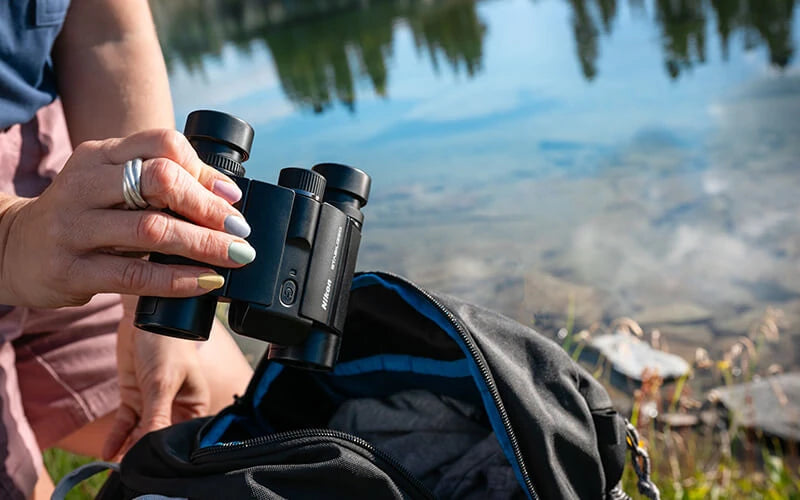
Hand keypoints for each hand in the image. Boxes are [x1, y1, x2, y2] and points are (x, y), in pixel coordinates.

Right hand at [0, 129, 254, 307]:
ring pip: (151, 230)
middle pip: (159, 181)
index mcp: (100, 156)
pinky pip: (134, 276)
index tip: (231, 197)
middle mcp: (84, 185)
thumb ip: (160, 183)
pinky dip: (178, 279)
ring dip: (204, 244)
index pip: (161, 144)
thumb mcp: (113, 186)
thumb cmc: (84, 215)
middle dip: (209, 208)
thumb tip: (227, 195)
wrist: (15, 250)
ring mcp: (74, 228)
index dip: (203, 170)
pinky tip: (207, 281)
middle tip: (240, 229)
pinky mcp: (71, 270)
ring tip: (236, 255)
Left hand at [102, 296, 209, 459]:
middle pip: (162, 435)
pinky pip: (126, 423)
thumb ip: (157, 416)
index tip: (157, 461)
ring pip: (142, 432)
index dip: (172, 449)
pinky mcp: (134, 397)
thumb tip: (153, 446)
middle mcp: (177, 406)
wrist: (145, 314)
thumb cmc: (168, 341)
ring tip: (120, 464)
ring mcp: (153, 402)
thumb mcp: (162, 382)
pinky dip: (118, 437)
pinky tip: (109, 451)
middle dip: (149, 450)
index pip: (185, 435)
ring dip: (131, 447)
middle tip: (135, 465)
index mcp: (195, 403)